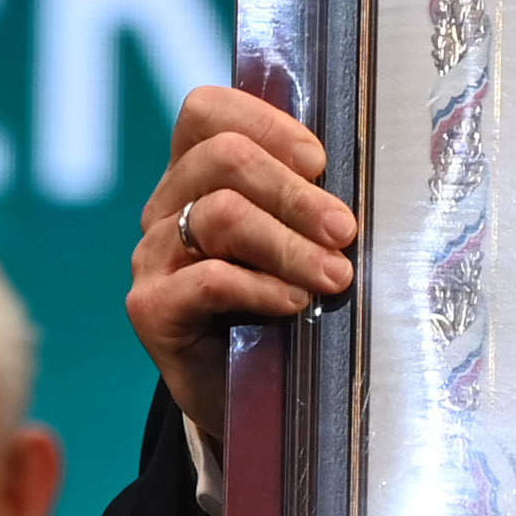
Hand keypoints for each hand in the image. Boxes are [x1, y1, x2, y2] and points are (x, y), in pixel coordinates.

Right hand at [126, 85, 355, 460]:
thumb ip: (307, 204)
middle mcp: (165, 207)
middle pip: (221, 158)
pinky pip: (207, 279)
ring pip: (219, 214)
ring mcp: (152, 257)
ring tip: (334, 275)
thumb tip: (364, 175)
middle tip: (345, 231)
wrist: (245, 403)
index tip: (320, 161)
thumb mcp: (296, 245)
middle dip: (295, 192)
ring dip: (289, 243)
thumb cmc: (281, 310)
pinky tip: (294, 302)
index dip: (265, 123)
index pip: (206, 111)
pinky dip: (261, 286)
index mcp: (195, 175)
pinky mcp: (151, 308)